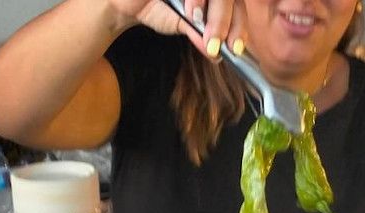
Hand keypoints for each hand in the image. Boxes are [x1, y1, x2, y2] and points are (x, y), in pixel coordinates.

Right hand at [112, 0, 245, 58]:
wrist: (126, 3)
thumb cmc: (156, 8)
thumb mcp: (181, 24)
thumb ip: (199, 35)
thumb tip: (217, 55)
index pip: (235, 4)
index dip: (239, 24)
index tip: (235, 48)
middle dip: (226, 21)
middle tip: (217, 45)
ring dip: (214, 12)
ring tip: (205, 33)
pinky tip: (191, 13)